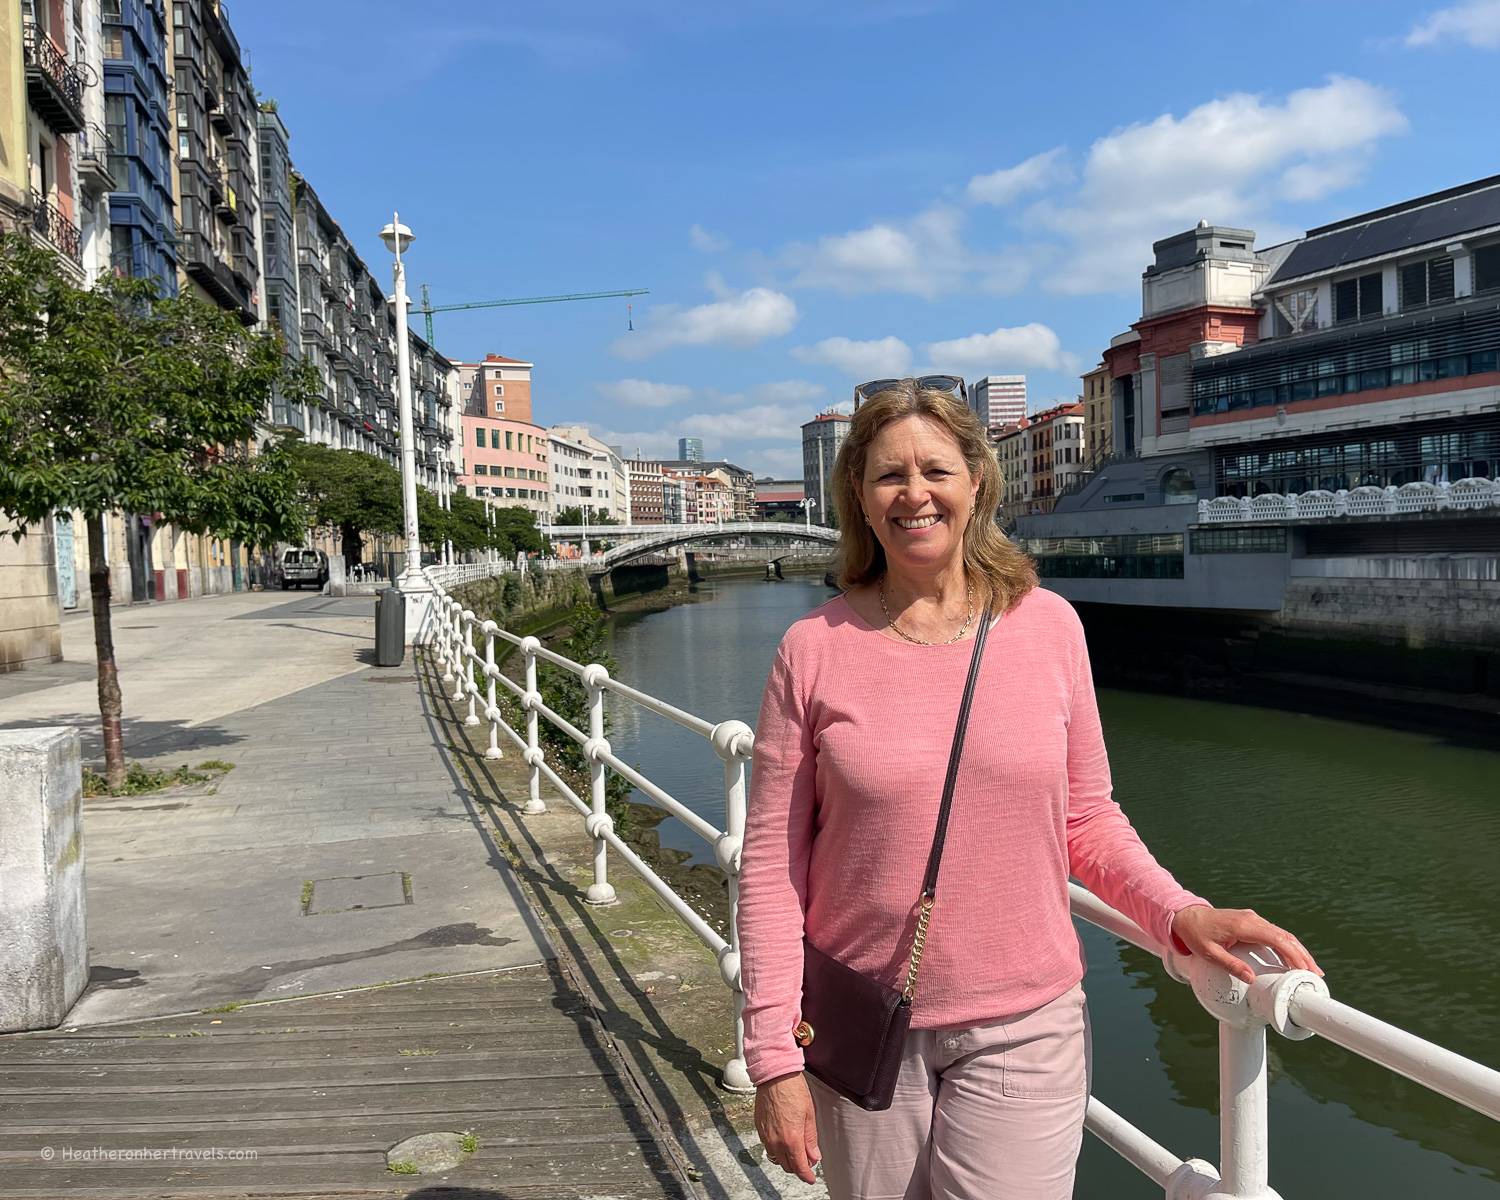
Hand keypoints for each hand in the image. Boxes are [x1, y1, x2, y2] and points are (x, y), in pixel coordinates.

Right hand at [753, 1072, 819, 1183]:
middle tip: (808, 1159)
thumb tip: (813, 1155)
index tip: (811, 1178)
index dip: (807, 1176)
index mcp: (791, 1139)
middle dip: (798, 1167)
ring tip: (797, 1148)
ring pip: (776, 1158)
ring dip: (787, 1158)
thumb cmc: (793, 1089)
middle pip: (787, 1166)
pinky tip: (785, 1139)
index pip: (799, 1167)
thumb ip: (810, 1139)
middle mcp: (776, 1140)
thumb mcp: (809, 1115)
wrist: (775, 1074)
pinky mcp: (759, 1128)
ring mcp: (765, 1135)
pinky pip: (768, 1146)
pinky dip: (777, 1148)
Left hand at [1171, 904, 1322, 984]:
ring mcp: (1253, 919)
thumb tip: (1251, 978)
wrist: (1186, 915)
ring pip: (1282, 934)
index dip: (1293, 954)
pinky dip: (1287, 945)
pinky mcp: (1251, 922)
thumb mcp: (1209, 953)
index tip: (1304, 969)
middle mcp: (1252, 919)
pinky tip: (1293, 958)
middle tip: (1315, 974)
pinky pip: (1274, 933)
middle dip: (1302, 955)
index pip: (1276, 939)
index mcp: (1243, 925)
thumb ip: (1230, 965)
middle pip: (1285, 936)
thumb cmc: (1195, 933)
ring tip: (1310, 969)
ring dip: (1297, 950)